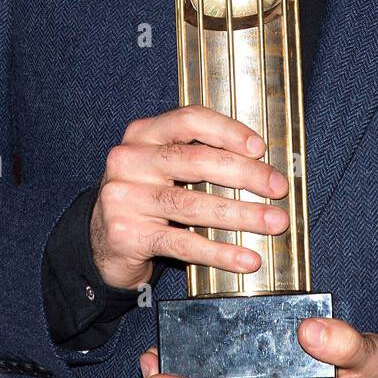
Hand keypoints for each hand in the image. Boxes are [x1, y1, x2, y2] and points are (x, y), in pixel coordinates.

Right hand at [91, 105, 291, 290]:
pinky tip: (246, 259)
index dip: (228, 131)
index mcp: (142, 134)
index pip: (190, 119)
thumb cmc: (145, 197)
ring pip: (193, 205)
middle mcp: (129, 160)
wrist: (99, 241)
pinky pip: (183, 243)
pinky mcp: (127, 235)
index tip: (260, 148)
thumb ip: (198, 154)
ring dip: (242, 215)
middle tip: (278, 188)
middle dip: (246, 175)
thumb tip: (260, 163)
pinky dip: (220, 252)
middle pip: (196, 160)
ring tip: (273, 222)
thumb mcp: (162, 166)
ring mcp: (124, 198)